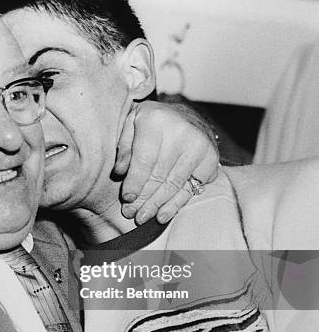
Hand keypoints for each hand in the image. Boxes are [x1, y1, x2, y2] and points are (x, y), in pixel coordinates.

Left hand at [114, 101, 218, 223]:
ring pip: (174, 185)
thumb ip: (124, 147)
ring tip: (143, 218)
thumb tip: (120, 173)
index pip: (144, 160)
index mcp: (157, 120)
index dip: (135, 183)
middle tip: (130, 213)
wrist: (183, 114)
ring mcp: (200, 147)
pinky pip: (190, 188)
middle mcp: (182, 133)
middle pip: (159, 176)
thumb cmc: (151, 122)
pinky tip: (162, 215)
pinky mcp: (211, 160)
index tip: (127, 198)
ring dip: (157, 205)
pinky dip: (175, 204)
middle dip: (143, 199)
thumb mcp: (130, 124)